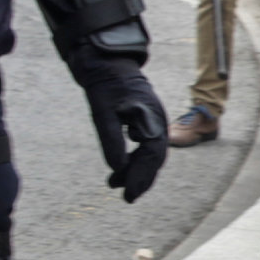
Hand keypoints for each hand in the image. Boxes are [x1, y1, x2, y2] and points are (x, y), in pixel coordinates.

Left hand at [77, 63, 168, 200]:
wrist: (107, 62)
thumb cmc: (105, 84)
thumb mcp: (102, 113)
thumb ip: (111, 140)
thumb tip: (118, 168)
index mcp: (151, 118)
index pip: (152, 155)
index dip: (142, 177)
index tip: (129, 194)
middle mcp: (157, 121)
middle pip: (154, 158)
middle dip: (142, 179)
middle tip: (127, 198)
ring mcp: (153, 120)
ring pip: (150, 153)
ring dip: (136, 170)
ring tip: (116, 184)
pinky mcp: (145, 120)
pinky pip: (145, 145)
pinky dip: (135, 159)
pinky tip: (120, 168)